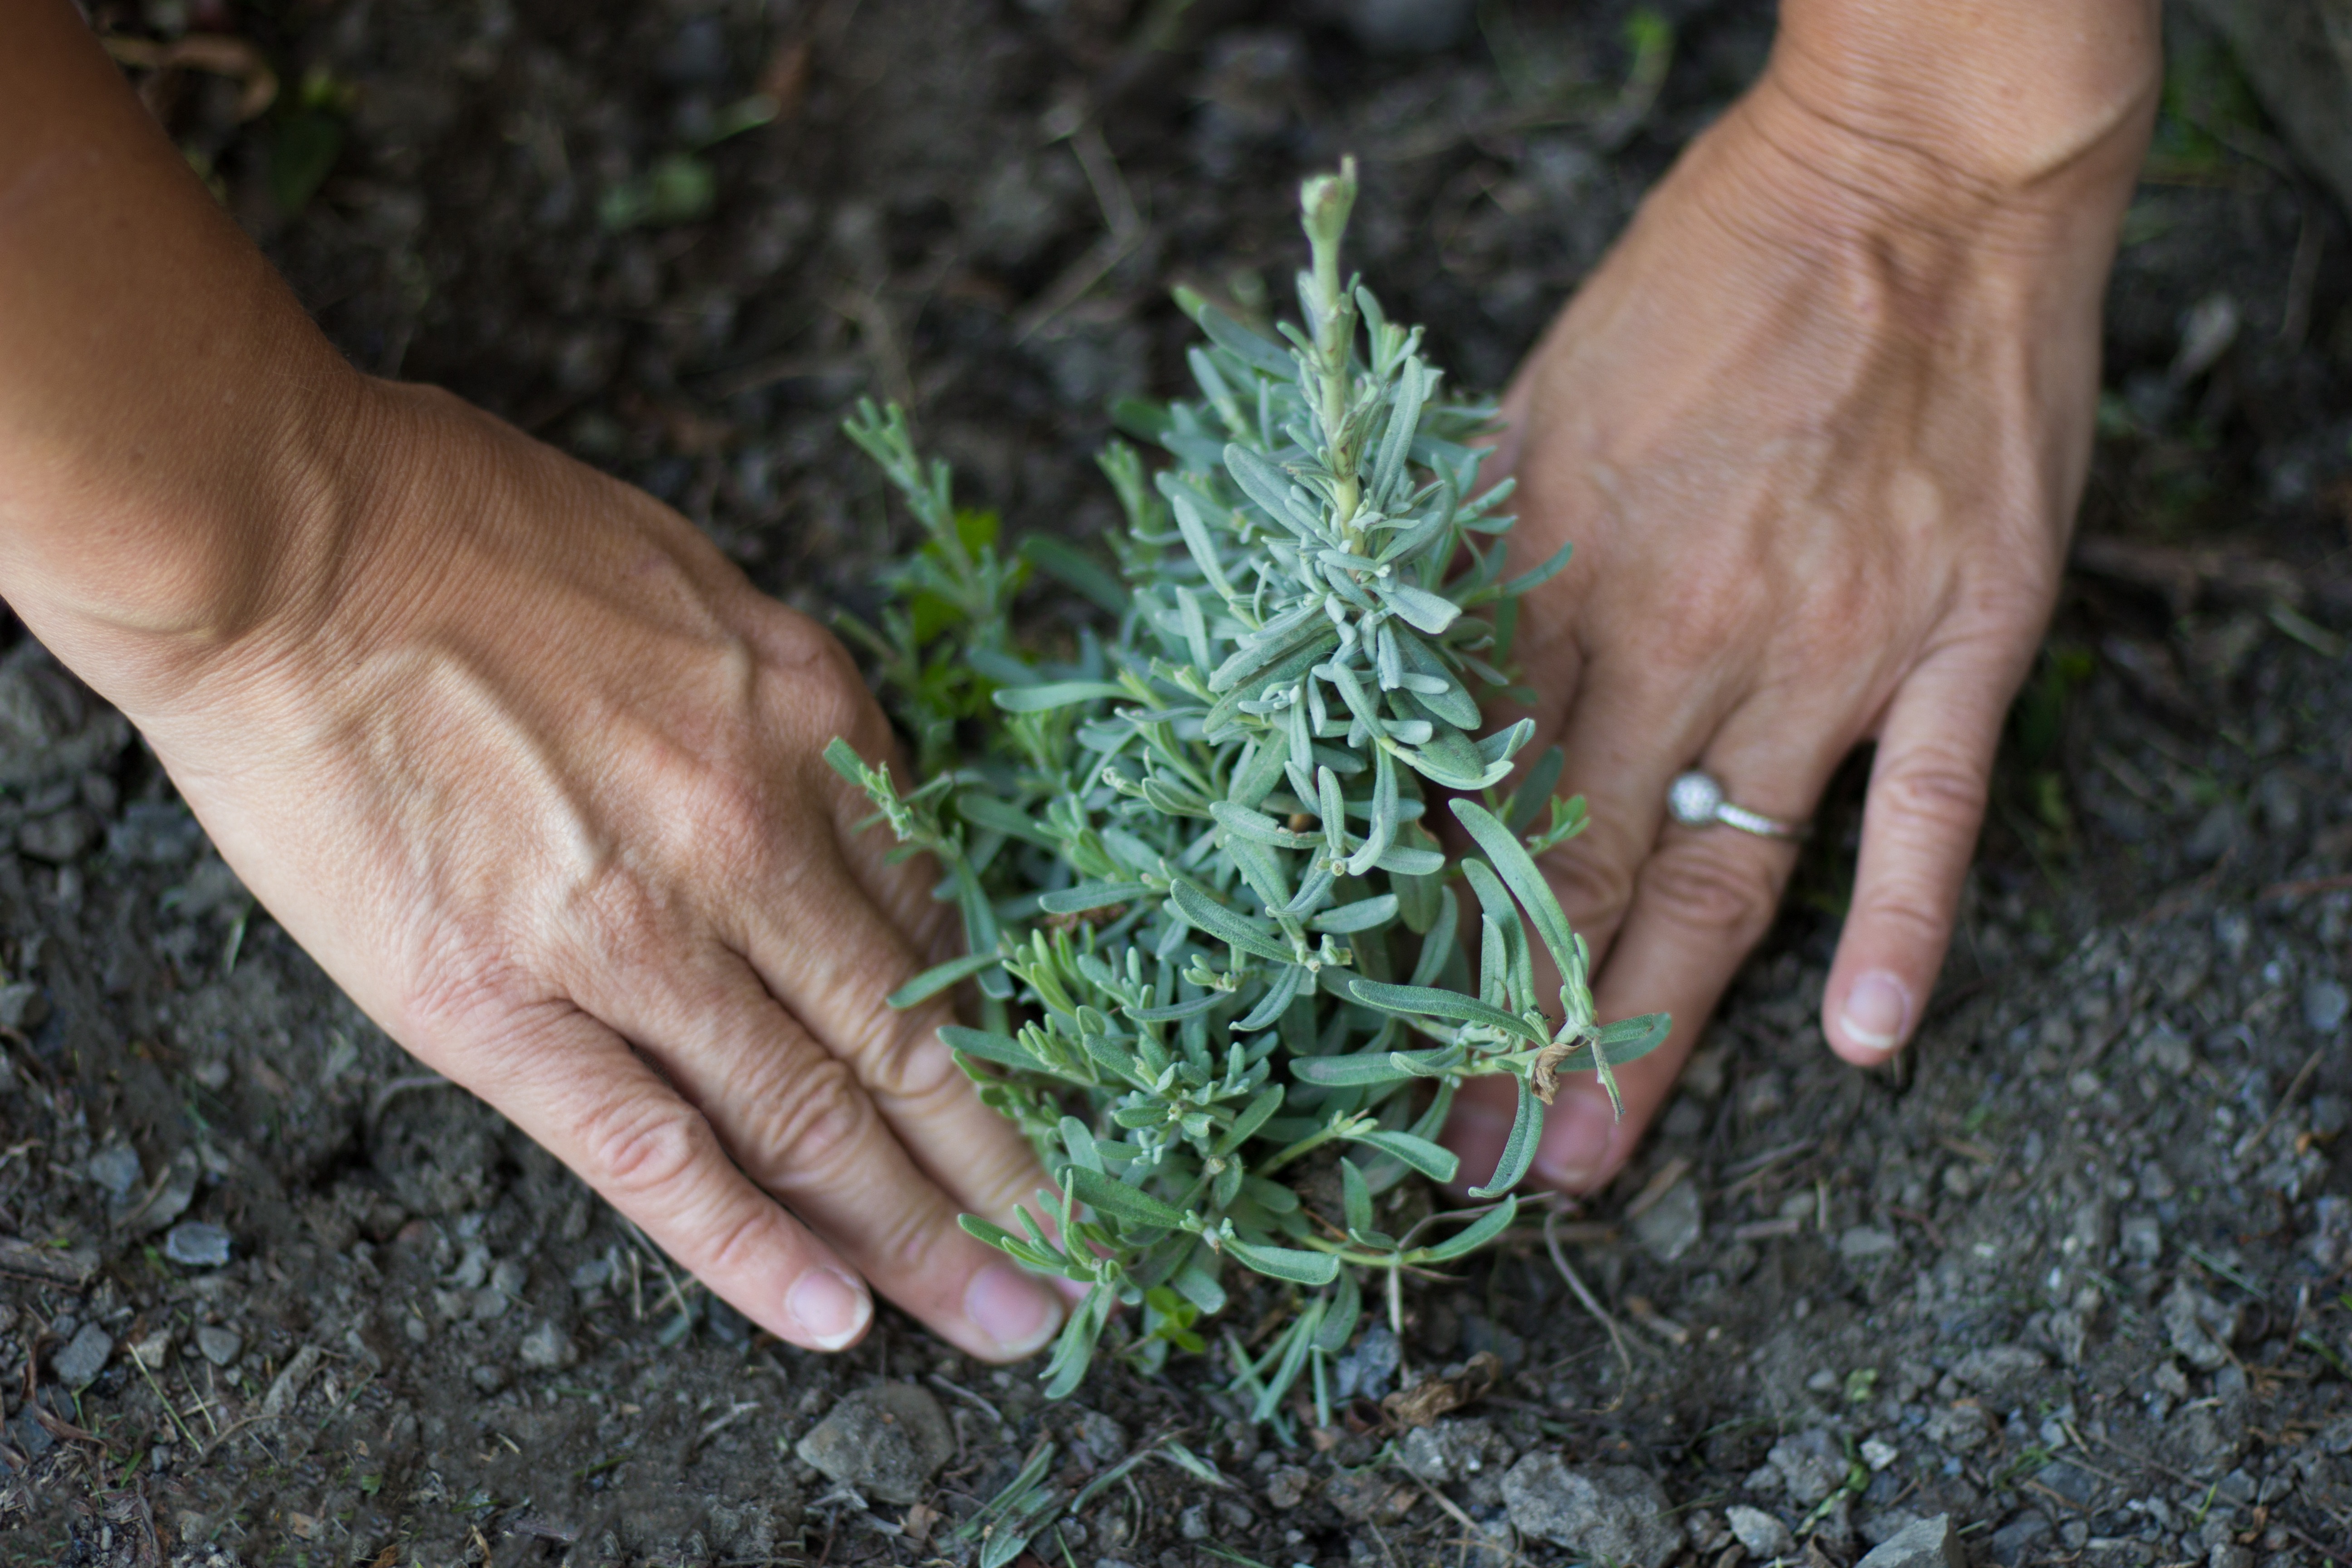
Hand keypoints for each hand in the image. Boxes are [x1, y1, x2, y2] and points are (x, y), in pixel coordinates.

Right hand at [115, 381, 1066, 1358]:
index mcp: (810, 724)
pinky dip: (751, 1247)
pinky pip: (657, 1151)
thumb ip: (789, 720)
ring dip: (921, 1236)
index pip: (938, 927)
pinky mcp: (502, 1004)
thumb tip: (860, 822)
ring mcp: (633, 931)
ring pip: (816, 1116)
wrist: (282, 533)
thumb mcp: (700, 593)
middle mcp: (751, 838)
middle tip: (1081, 1269)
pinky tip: (829, 1317)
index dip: (1005, 1043)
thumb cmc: (475, 535)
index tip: (1048, 1116)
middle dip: (1009, 1173)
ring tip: (1003, 1322)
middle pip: (911, 1043)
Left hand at [1444, 31, 2155, 1192]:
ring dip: (1656, 1026)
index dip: (1426, 944)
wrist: (1910, 176)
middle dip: (1514, 1030)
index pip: (1473, 806)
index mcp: (1558, 577)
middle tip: (1468, 1163)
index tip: (1381, 1055)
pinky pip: (1930, 810)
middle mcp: (1681, 631)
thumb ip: (1476, 574)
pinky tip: (1863, 1044)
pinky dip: (1903, 929)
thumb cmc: (1703, 283)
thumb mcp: (1530, 414)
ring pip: (1722, 873)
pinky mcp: (1962, 634)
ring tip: (1592, 1153)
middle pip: (1579, 870)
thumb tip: (1403, 714)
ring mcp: (1831, 644)